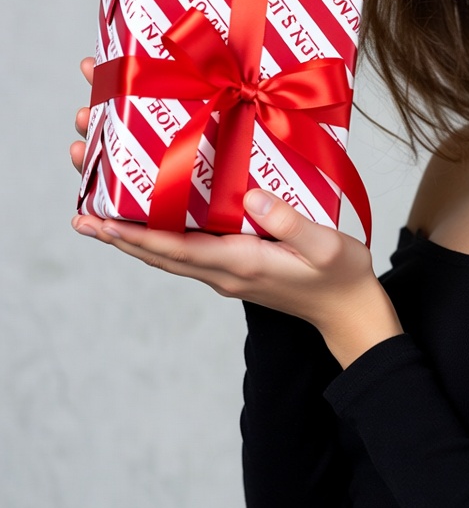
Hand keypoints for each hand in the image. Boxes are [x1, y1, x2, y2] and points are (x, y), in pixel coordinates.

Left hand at [70, 58, 400, 366]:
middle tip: (80, 216)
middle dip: (118, 236)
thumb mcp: (325, 244)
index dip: (134, 235)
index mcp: (242, 263)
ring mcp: (228, 274)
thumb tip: (249, 195)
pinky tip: (152, 226)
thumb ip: (289, 221)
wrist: (349, 312)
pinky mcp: (236, 270)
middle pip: (159, 255)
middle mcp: (225, 272)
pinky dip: (159, 241)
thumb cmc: (342, 276)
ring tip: (101, 221)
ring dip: (132, 240)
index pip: (176, 249)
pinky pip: (186, 255)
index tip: (97, 222)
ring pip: (168, 257)